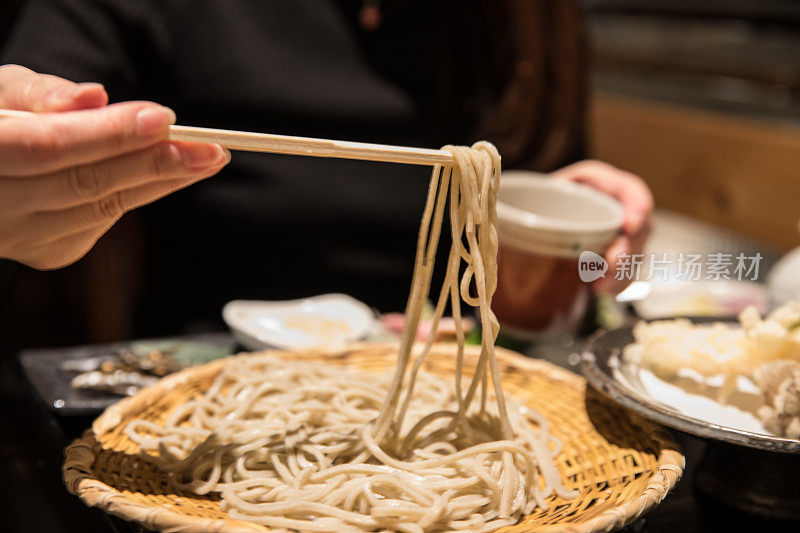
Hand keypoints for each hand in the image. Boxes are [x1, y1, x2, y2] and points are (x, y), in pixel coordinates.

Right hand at [0, 65, 229, 269]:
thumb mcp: (0, 90)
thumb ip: (40, 93)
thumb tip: (95, 99)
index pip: (48, 147)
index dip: (109, 135)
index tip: (164, 119)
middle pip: (84, 185)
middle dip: (154, 164)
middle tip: (211, 148)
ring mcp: (17, 238)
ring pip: (100, 211)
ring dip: (161, 183)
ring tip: (208, 159)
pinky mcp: (45, 252)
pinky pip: (101, 222)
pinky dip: (138, 195)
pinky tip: (171, 175)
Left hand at [550, 160, 652, 292]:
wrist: (541, 219)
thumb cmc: (542, 199)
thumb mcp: (542, 189)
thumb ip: (541, 195)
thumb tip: (515, 205)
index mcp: (603, 185)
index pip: (633, 192)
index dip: (637, 206)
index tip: (630, 225)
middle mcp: (618, 209)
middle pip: (639, 229)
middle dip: (629, 248)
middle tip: (614, 262)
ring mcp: (621, 236)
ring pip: (635, 255)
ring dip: (621, 272)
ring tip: (601, 285)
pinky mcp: (616, 259)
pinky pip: (625, 274)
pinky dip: (614, 284)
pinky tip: (598, 288)